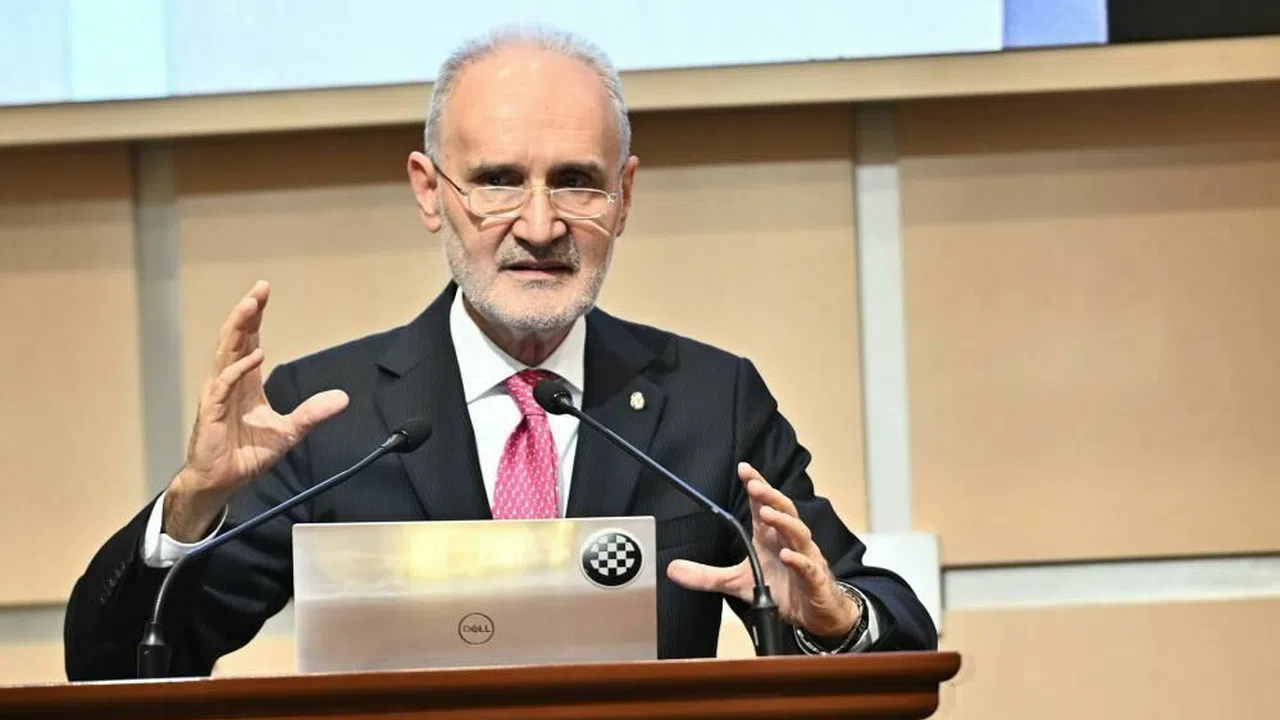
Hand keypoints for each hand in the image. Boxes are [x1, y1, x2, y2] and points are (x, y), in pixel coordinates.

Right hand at [164, 281, 348, 541]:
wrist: (221, 482)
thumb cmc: (245, 455)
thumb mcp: (288, 433)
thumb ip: (312, 414)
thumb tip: (343, 399)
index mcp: (245, 383)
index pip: (249, 342)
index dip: (256, 318)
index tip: (263, 293)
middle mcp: (229, 383)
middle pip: (236, 339)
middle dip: (247, 313)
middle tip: (259, 289)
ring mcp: (218, 395)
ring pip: (227, 353)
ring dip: (239, 329)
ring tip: (251, 306)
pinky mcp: (212, 411)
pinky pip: (225, 384)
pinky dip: (239, 368)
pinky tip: (255, 354)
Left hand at [666, 462, 858, 638]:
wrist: (814, 613)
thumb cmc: (781, 588)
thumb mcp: (738, 582)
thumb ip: (707, 575)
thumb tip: (673, 569)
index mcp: (770, 537)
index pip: (764, 504)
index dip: (757, 485)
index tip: (744, 469)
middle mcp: (788, 541)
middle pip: (783, 511)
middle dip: (770, 496)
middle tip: (754, 485)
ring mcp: (805, 558)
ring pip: (798, 533)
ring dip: (783, 521)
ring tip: (767, 513)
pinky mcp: (815, 579)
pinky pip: (808, 566)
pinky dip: (799, 559)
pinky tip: (786, 555)